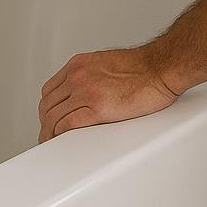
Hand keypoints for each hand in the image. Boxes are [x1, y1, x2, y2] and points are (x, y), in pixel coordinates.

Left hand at [37, 47, 179, 142]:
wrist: (161, 67)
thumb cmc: (144, 67)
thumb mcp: (107, 64)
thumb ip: (92, 77)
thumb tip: (87, 94)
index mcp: (79, 65)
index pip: (50, 90)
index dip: (48, 108)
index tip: (50, 118)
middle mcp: (77, 76)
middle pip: (48, 105)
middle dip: (45, 122)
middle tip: (48, 135)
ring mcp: (85, 92)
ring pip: (53, 117)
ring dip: (49, 132)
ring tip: (52, 142)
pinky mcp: (97, 109)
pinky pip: (67, 126)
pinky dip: (60, 136)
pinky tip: (62, 141)